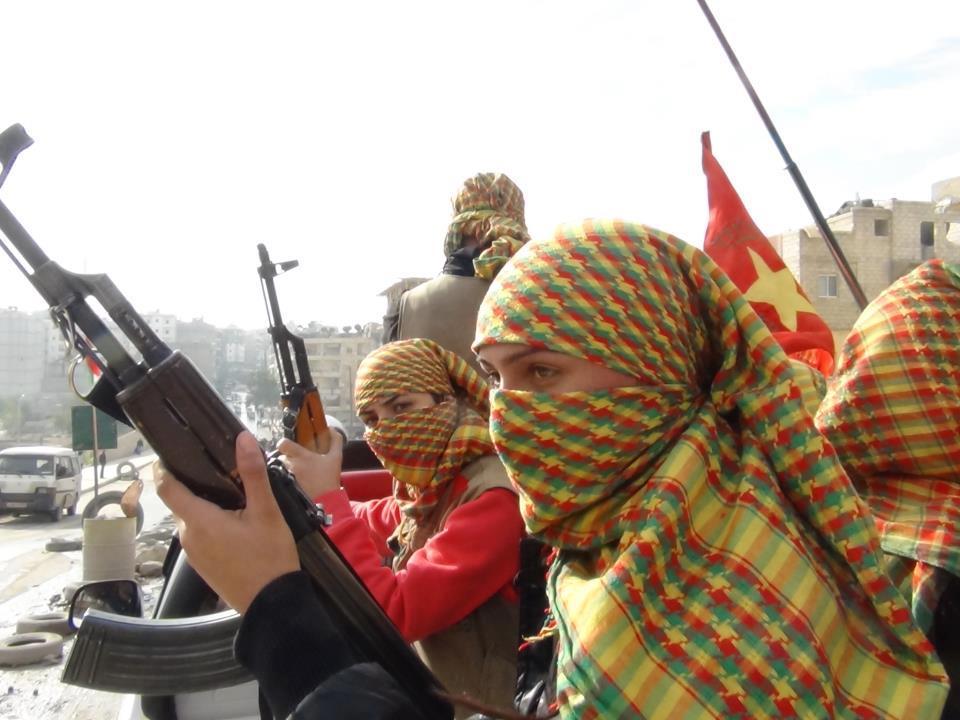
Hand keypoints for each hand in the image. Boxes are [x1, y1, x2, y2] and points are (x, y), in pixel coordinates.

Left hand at [154, 431, 299, 613]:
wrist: (272, 603)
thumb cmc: (270, 556)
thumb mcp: (267, 511)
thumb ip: (253, 473)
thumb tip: (243, 438)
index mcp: (199, 520)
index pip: (166, 487)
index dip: (164, 467)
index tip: (172, 450)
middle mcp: (188, 536)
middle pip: (180, 501)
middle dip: (195, 483)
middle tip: (220, 467)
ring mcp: (193, 553)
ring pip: (191, 517)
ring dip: (204, 503)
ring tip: (233, 492)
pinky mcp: (202, 564)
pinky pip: (199, 533)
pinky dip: (209, 521)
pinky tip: (234, 520)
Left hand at [277, 433, 343, 499]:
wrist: (326, 503)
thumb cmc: (329, 479)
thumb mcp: (336, 458)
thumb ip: (335, 441)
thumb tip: (331, 428)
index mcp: (300, 456)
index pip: (282, 443)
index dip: (286, 444)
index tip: (292, 448)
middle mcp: (289, 465)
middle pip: (281, 456)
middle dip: (288, 459)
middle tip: (298, 464)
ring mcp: (283, 477)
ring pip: (279, 467)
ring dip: (285, 469)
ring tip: (296, 475)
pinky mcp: (281, 487)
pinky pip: (277, 478)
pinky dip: (283, 479)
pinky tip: (293, 483)